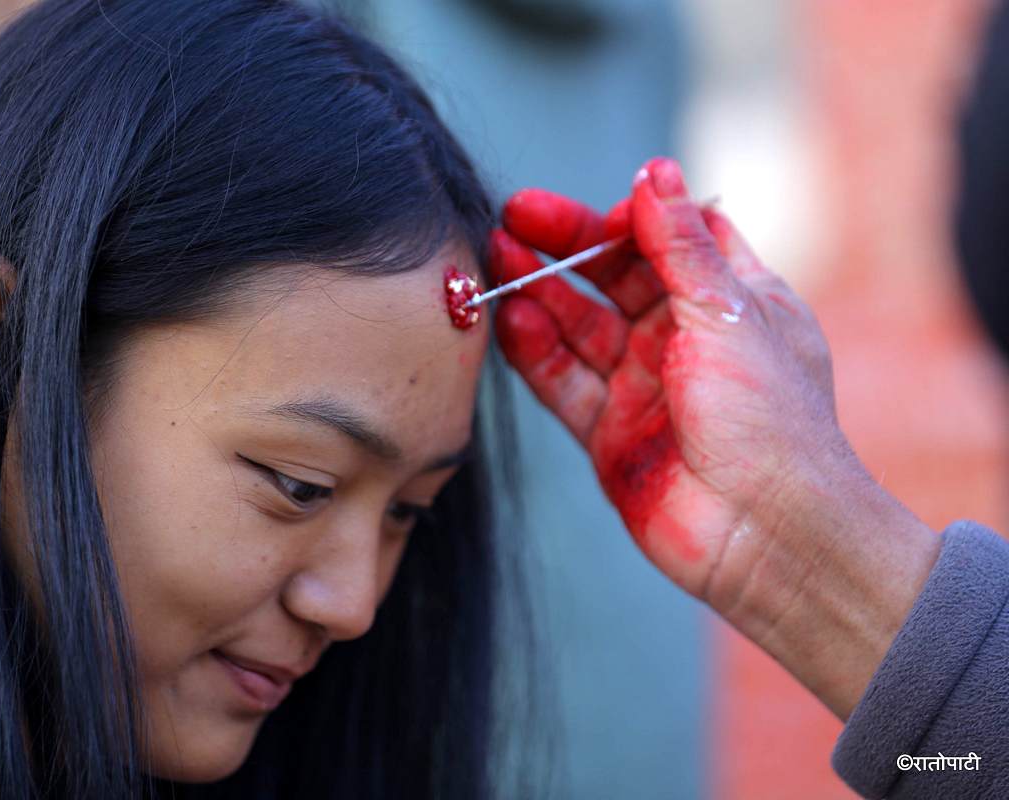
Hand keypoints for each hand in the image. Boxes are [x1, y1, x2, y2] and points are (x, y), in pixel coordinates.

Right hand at [491, 157, 940, 717]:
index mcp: (733, 301)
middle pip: (613, 276)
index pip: (672, 239)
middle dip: (565, 246)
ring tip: (497, 258)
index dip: (633, 219)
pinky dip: (536, 351)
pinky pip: (563, 381)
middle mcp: (685, 340)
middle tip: (511, 218)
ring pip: (579, 326)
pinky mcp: (609, 432)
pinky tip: (511, 318)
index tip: (600, 211)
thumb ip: (681, 243)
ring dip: (540, 291)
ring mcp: (643, 386)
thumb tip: (655, 172)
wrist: (765, 534)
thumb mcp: (729, 312)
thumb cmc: (771, 422)